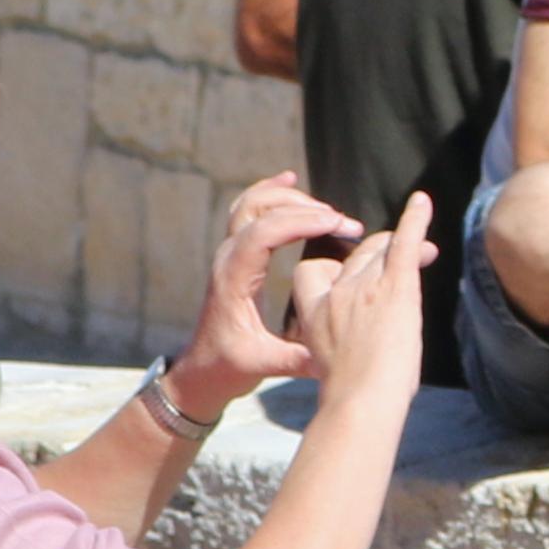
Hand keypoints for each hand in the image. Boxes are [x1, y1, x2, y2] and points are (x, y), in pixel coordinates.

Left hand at [171, 172, 362, 413]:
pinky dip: (270, 192)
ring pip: (253, 203)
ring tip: (330, 212)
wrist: (203, 369)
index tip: (339, 225)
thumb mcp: (264, 365)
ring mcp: (229, 253)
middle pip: (259, 208)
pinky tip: (290, 179)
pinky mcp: (236, 255)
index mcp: (233, 279)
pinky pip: (248, 210)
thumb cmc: (230, 367)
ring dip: (291, 199)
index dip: (302, 222)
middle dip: (305, 208)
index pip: (264, 232)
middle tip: (346, 223)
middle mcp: (227, 258)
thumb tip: (334, 355)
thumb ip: (297, 359)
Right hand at [288, 192, 432, 416]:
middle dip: (375, 254)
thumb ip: (334, 339)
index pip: (314, 270)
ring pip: (380, 250)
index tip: (344, 283)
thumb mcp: (326, 361)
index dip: (330, 270)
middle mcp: (337, 292)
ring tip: (422, 243)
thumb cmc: (350, 394)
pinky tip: (423, 202)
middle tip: (396, 263)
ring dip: (400, 243)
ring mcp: (366, 287)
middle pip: (354, 256)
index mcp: (313, 310)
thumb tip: (349, 342)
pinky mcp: (396, 288)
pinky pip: (403, 244)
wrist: (361, 401)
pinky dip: (415, 220)